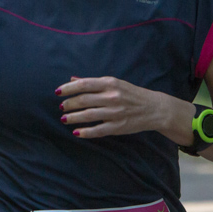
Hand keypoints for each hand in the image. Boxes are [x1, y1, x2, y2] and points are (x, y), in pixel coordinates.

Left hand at [57, 76, 193, 144]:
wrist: (154, 108)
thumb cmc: (132, 94)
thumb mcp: (115, 83)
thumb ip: (94, 83)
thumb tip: (73, 79)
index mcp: (111, 83)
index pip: (84, 84)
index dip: (68, 88)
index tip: (58, 92)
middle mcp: (112, 97)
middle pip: (83, 100)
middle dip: (68, 104)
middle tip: (61, 107)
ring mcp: (115, 113)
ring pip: (88, 115)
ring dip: (73, 117)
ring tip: (64, 118)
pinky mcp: (118, 126)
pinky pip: (98, 130)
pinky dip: (85, 132)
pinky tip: (76, 132)